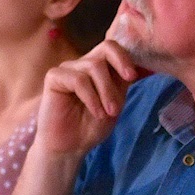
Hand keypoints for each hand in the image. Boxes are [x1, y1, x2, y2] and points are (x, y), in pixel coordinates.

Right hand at [35, 40, 138, 158]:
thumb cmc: (91, 126)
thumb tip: (140, 65)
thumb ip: (123, 82)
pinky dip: (91, 97)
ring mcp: (68, 68)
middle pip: (106, 48)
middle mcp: (84, 63)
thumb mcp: (115, 102)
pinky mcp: (54, 77)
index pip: (114, 47)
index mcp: (99, 67)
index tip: (133, 76)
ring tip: (107, 113)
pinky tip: (96, 112)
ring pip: (94, 66)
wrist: (70, 147)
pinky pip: (78, 79)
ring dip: (106, 92)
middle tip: (123, 95)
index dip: (126, 57)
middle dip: (119, 70)